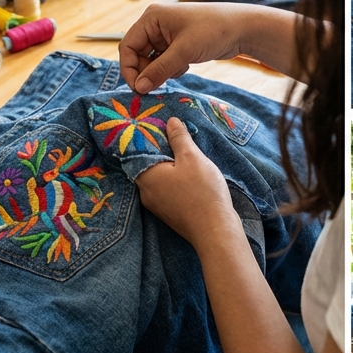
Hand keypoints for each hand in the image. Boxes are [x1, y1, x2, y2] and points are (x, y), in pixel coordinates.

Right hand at [119, 4, 245, 93]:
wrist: (243, 28)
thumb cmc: (213, 30)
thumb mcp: (183, 52)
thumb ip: (158, 70)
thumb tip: (139, 88)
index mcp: (151, 18)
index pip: (127, 46)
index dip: (129, 68)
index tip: (137, 88)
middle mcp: (156, 25)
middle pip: (137, 55)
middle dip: (146, 72)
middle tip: (155, 88)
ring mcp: (167, 35)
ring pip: (151, 61)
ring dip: (160, 72)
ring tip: (177, 71)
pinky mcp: (178, 45)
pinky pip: (164, 62)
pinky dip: (171, 69)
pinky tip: (186, 66)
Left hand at [134, 118, 240, 251]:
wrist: (215, 231)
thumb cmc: (202, 191)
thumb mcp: (192, 157)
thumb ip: (179, 138)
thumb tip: (170, 121)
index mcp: (145, 176)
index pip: (137, 151)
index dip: (147, 137)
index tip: (156, 126)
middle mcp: (145, 192)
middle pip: (146, 165)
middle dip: (158, 151)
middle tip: (172, 137)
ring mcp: (156, 205)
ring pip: (157, 179)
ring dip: (167, 167)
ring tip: (182, 155)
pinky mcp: (168, 213)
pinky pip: (165, 191)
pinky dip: (172, 181)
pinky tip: (187, 176)